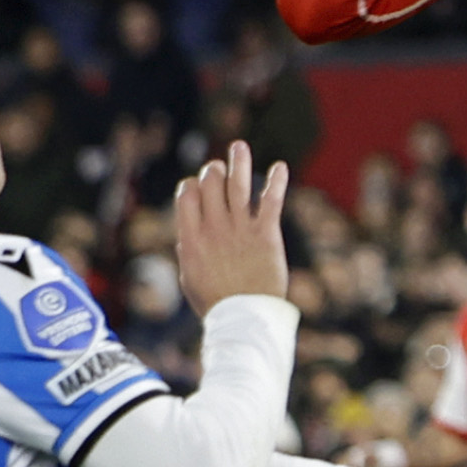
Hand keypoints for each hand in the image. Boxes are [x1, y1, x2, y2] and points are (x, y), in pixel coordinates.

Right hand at [170, 143, 290, 314]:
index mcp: (191, 237)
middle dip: (213, 172)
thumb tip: (188, 234)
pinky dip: (276, 181)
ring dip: (238, 162)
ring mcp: (240, 229)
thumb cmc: (216, 302)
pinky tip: (280, 167)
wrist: (245, 318)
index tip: (197, 186)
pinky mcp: (266, 234)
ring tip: (238, 147)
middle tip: (218, 170)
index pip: (186, 195)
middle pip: (211, 184)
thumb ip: (189, 250)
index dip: (191, 185)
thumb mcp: (191, 277)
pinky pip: (271, 201)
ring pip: (238, 185)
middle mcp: (214, 228)